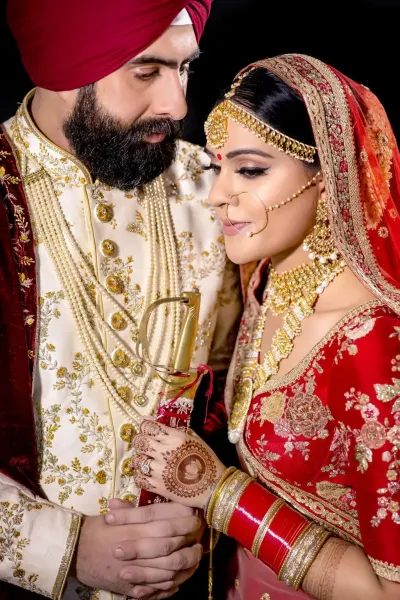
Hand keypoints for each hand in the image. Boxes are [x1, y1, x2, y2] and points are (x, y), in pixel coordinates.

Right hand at [73, 502, 201, 598]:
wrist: (74, 555)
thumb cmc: (96, 530)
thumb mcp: (115, 514)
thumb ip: (137, 509)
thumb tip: (164, 499)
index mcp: (133, 527)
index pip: (165, 520)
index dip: (184, 518)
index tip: (195, 515)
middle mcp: (136, 548)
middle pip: (171, 545)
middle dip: (189, 541)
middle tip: (200, 537)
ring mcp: (134, 570)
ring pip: (169, 569)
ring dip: (186, 564)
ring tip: (195, 557)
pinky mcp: (130, 588)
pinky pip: (157, 589)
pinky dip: (171, 585)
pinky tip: (179, 579)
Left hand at [131, 421, 225, 508]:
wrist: (213, 486)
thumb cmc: (206, 460)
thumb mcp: (194, 439)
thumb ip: (173, 429)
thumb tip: (152, 420)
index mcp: (175, 438)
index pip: (148, 426)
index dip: (144, 426)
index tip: (146, 429)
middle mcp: (164, 452)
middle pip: (139, 441)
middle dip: (140, 441)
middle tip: (145, 444)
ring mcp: (159, 470)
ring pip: (137, 460)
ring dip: (140, 459)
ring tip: (147, 461)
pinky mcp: (157, 487)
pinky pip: (139, 478)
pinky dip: (141, 475)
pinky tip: (148, 474)